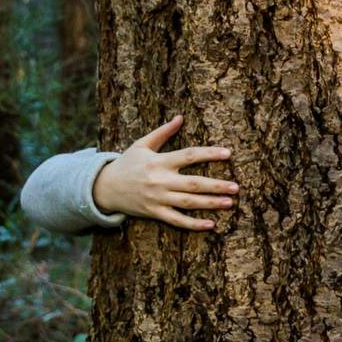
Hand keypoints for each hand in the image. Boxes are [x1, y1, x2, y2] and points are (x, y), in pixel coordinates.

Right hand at [92, 116, 238, 230]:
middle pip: (193, 183)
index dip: (209, 154)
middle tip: (236, 187)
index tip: (228, 154)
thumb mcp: (142, 144)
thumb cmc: (127, 163)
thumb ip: (163, 132)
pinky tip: (211, 225)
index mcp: (160, 161)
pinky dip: (193, 224)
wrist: (105, 187)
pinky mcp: (154, 213)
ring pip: (188, 203)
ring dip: (210, 204)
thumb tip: (180, 117)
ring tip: (230, 203)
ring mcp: (158, 198)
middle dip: (216, 185)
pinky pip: (176, 220)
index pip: (189, 155)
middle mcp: (160, 180)